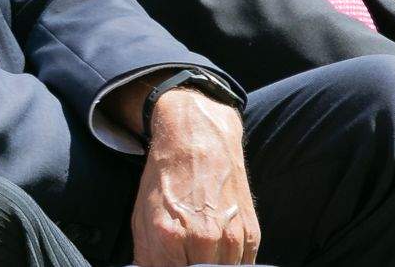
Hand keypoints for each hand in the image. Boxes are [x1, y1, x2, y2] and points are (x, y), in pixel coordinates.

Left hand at [130, 89, 259, 264]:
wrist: (197, 140)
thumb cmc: (167, 177)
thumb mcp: (142, 215)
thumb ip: (147, 255)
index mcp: (170, 236)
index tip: (172, 263)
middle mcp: (203, 239)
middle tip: (186, 258)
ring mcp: (230, 237)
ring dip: (212, 266)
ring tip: (201, 254)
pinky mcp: (251, 233)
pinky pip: (244, 265)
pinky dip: (232, 264)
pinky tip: (220, 251)